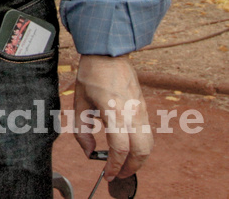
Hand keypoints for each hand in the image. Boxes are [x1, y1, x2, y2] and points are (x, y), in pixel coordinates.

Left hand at [72, 54, 151, 181]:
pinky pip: (148, 135)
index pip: (120, 147)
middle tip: (117, 175)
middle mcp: (132, 113)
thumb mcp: (79, 101)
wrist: (109, 53)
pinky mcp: (145, 108)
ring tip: (124, 166)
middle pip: (141, 151)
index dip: (115, 165)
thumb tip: (89, 152)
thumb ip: (81, 129)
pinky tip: (129, 150)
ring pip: (149, 145)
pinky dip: (142, 148)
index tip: (107, 174)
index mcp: (114, 110)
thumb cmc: (91, 75)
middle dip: (130, 168)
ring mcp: (141, 111)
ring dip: (139, 160)